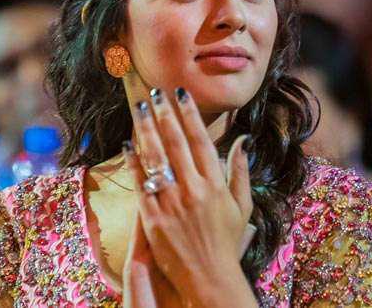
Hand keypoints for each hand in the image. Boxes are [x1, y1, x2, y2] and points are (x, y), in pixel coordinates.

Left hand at [124, 87, 253, 305]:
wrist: (209, 277)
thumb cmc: (226, 240)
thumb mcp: (242, 205)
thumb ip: (241, 171)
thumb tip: (243, 141)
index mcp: (215, 184)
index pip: (200, 140)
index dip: (189, 114)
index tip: (180, 94)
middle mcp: (193, 189)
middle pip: (175, 143)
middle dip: (163, 114)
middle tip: (154, 94)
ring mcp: (171, 203)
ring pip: (156, 158)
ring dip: (146, 130)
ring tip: (139, 109)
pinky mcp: (153, 217)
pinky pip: (141, 183)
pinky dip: (134, 161)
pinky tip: (128, 143)